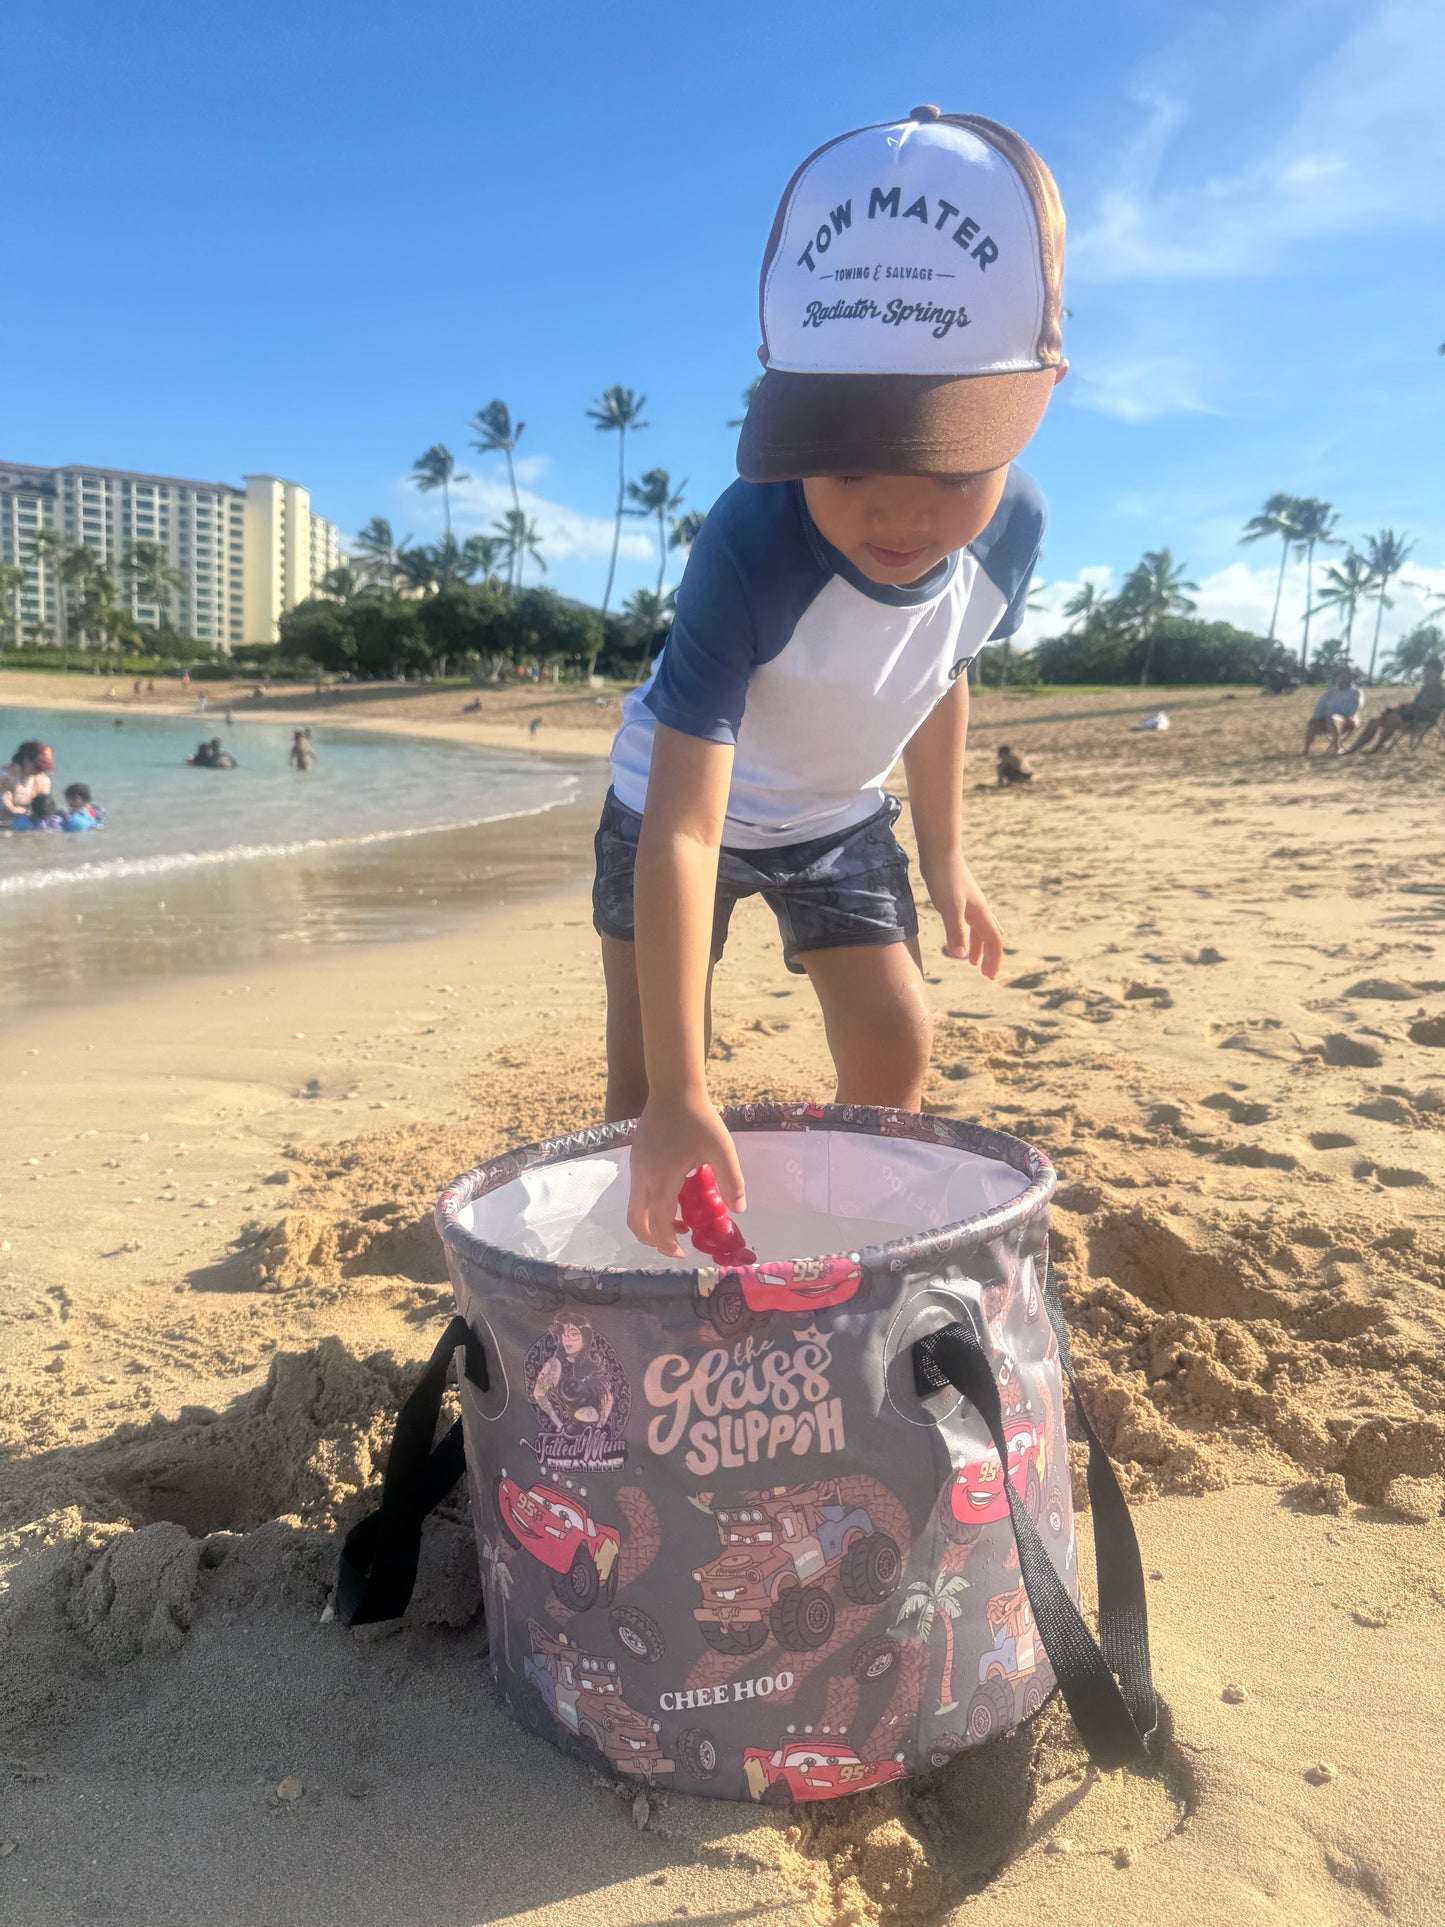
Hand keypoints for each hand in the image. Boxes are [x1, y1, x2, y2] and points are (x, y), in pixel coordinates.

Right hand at [627, 1090, 746, 1257]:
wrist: (673, 1088)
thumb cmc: (699, 1118)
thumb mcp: (722, 1149)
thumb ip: (731, 1181)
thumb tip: (738, 1210)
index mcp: (662, 1178)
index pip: (658, 1223)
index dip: (667, 1244)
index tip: (682, 1253)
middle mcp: (643, 1176)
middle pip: (636, 1221)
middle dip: (652, 1239)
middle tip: (675, 1243)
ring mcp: (636, 1167)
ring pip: (635, 1207)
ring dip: (652, 1221)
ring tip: (679, 1220)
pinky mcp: (636, 1158)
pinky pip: (638, 1191)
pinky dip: (651, 1204)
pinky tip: (674, 1193)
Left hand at [921, 853, 1004, 979]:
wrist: (940, 852)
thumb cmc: (945, 878)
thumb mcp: (949, 908)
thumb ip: (956, 932)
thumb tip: (961, 958)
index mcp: (981, 913)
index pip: (994, 941)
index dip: (994, 959)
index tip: (990, 977)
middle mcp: (979, 909)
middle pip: (991, 936)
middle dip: (991, 956)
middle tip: (987, 974)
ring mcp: (970, 903)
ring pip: (980, 929)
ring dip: (979, 947)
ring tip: (971, 962)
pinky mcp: (959, 898)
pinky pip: (969, 921)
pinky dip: (968, 934)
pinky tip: (958, 937)